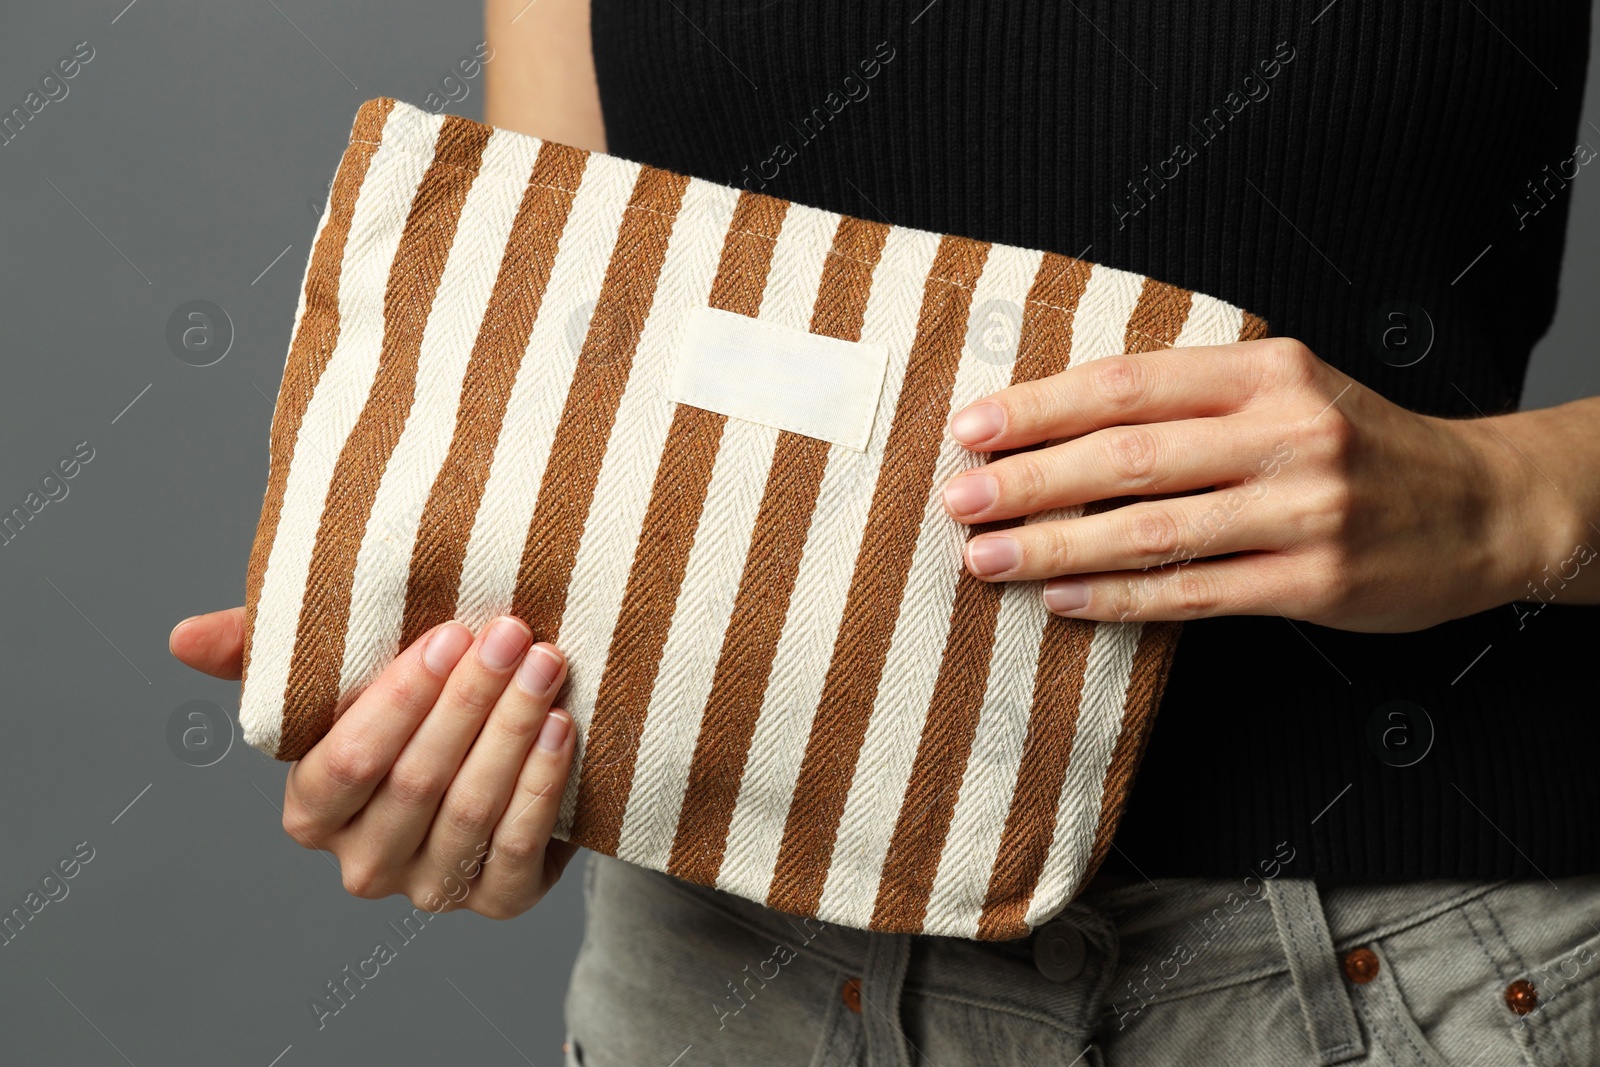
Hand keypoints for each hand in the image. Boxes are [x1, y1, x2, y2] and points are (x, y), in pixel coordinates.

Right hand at [170, 609, 577, 916]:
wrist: (501, 750)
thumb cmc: (414, 705)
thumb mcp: (339, 675)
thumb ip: (267, 655)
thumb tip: (182, 638)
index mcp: (312, 812)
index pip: (346, 762)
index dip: (399, 702)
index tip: (448, 635)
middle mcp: (364, 862)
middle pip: (416, 782)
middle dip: (468, 703)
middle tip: (510, 635)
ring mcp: (431, 889)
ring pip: (469, 811)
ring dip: (512, 734)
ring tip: (544, 667)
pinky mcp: (498, 899)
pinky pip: (518, 847)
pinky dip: (541, 785)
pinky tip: (560, 728)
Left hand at [940, 337, 1568, 632]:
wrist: (1481, 506)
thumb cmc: (1357, 444)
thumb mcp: (1287, 389)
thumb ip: (1191, 397)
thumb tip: (1057, 423)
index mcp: (1269, 371)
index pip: (1129, 384)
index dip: (1040, 407)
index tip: (971, 429)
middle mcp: (1287, 432)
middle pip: (1129, 457)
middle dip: (1030, 480)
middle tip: (958, 499)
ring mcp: (1303, 511)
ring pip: (1152, 531)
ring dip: (1056, 548)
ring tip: (985, 558)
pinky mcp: (1313, 582)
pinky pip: (1193, 593)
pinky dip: (1119, 598)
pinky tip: (1063, 600)